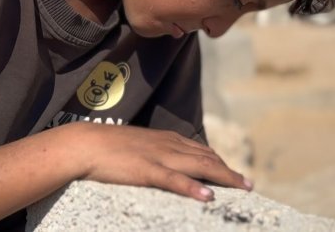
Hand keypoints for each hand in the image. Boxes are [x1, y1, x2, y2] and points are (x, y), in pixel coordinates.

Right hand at [69, 122, 251, 201]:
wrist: (85, 144)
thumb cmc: (107, 147)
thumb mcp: (139, 145)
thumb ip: (156, 151)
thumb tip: (168, 163)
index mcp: (166, 138)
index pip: (201, 150)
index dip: (220, 162)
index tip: (233, 173)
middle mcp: (169, 145)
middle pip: (208, 158)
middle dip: (230, 172)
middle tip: (248, 185)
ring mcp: (159, 157)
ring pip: (200, 167)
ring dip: (224, 177)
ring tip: (242, 188)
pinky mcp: (147, 170)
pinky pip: (175, 180)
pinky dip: (193, 188)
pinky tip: (208, 196)